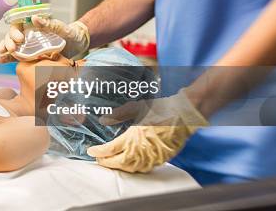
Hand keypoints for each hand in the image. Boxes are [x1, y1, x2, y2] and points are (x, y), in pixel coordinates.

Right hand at [0, 17, 90, 63]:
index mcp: (33, 26)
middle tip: (13, 48)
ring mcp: (28, 46)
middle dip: (8, 41)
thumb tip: (34, 18)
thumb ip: (48, 24)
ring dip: (5, 49)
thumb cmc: (68, 32)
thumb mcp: (60, 27)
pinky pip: (15, 57)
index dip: (14, 31)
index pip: (18, 25)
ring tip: (1, 54)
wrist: (76, 45)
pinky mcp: (29, 57)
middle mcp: (28, 35)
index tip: (20, 38)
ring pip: (11, 46)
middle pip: (11, 36)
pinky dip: (6, 58)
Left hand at [87, 91, 208, 172]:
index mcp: (133, 138)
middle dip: (106, 161)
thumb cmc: (161, 110)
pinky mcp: (161, 159)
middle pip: (118, 162)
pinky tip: (128, 163)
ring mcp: (151, 157)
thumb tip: (104, 120)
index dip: (98, 152)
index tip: (91, 151)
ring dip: (118, 166)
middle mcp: (141, 151)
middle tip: (98, 158)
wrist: (184, 116)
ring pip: (130, 168)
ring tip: (110, 162)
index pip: (110, 150)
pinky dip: (133, 167)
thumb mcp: (136, 108)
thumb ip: (118, 115)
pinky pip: (143, 168)